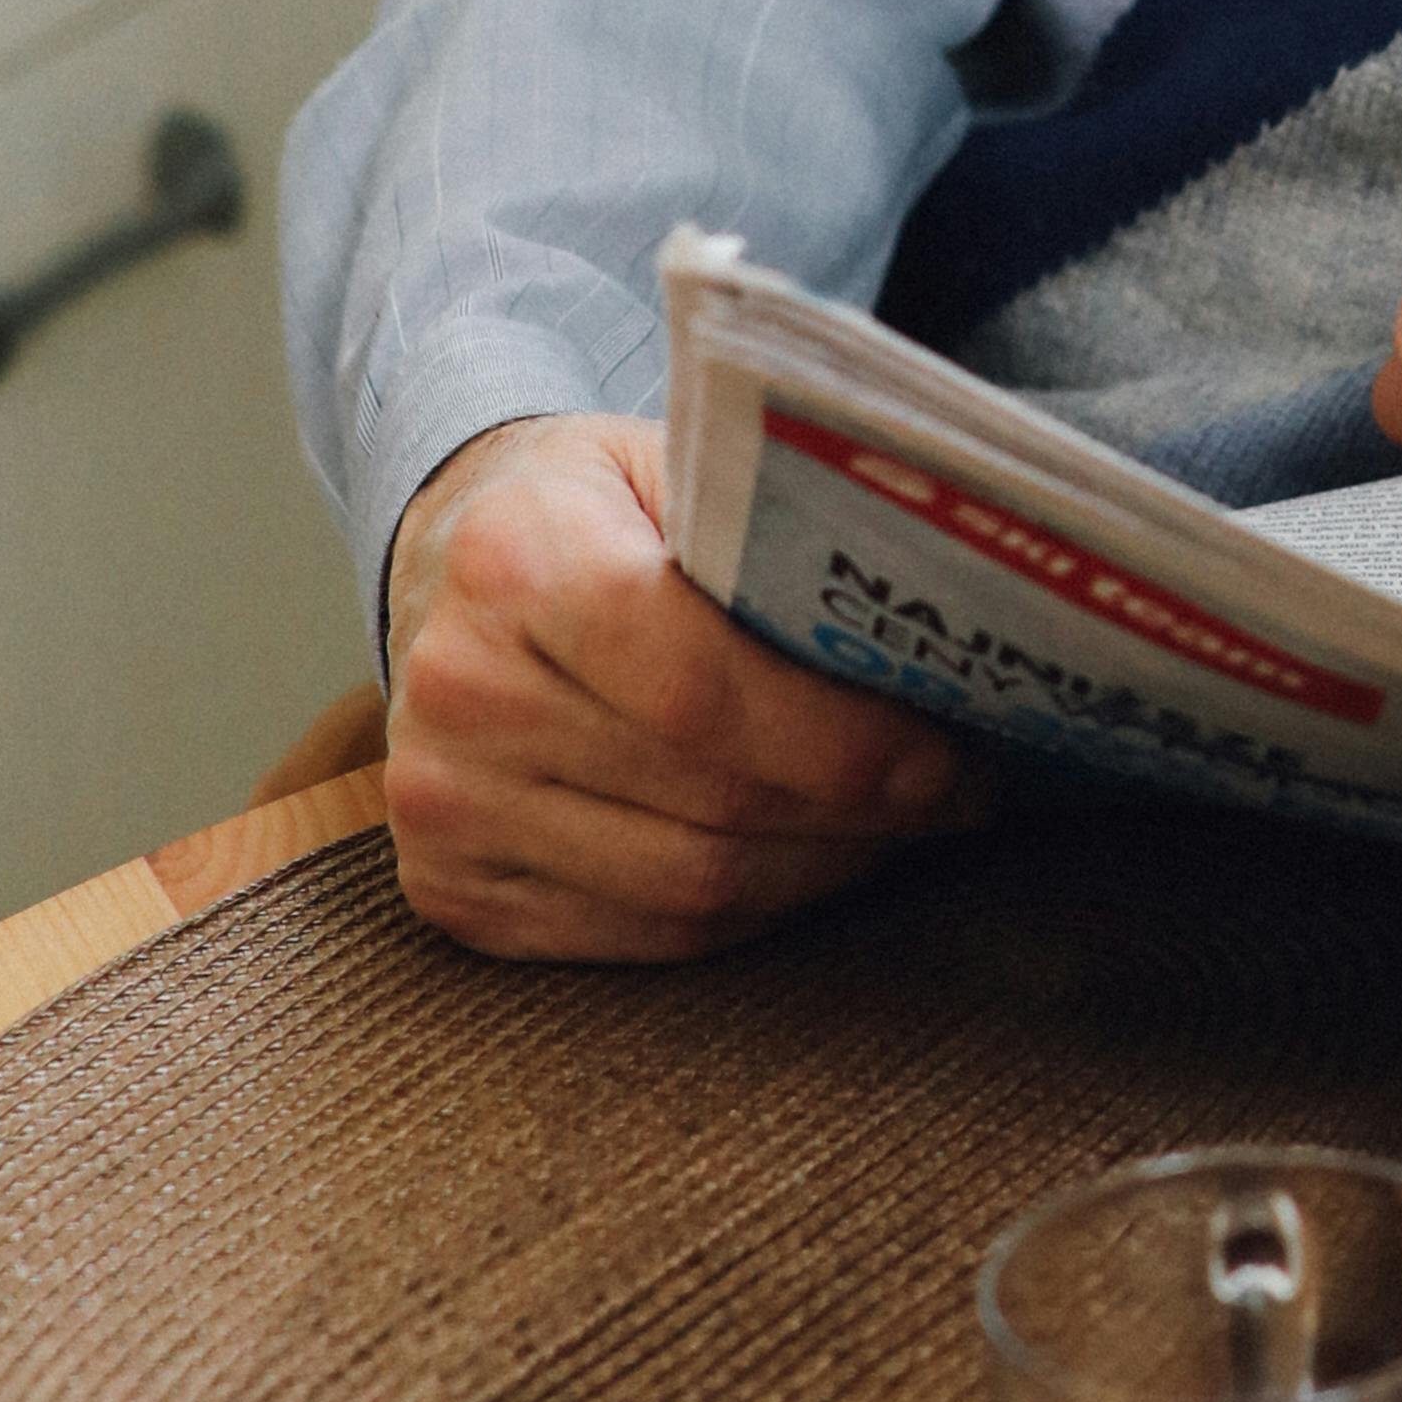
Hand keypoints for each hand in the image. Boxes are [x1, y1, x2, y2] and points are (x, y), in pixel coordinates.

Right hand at [380, 414, 971, 961]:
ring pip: (689, 889)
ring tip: (900, 828)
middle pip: (710, 803)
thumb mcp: (675, 464)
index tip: (949, 757)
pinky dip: (752, 911)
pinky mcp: (450, 890)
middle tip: (958, 794)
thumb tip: (943, 631)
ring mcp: (442, 803)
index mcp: (514, 559)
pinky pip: (644, 937)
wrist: (446, 570)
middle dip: (861, 814)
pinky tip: (807, 861)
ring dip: (822, 870)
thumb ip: (780, 539)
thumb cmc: (594, 511)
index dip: (842, 743)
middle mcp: (461, 689)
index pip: (701, 691)